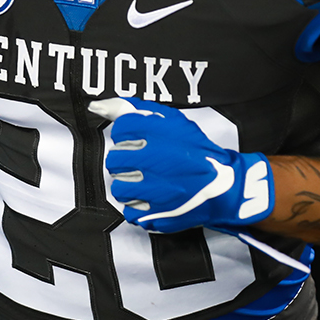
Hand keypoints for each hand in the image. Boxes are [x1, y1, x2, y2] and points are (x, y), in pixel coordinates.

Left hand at [90, 97, 271, 233]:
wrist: (222, 186)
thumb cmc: (195, 152)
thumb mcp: (171, 120)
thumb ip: (132, 109)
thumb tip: (97, 106)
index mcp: (160, 133)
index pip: (121, 129)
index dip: (130, 135)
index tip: (142, 141)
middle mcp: (156, 160)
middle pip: (114, 159)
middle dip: (126, 161)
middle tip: (145, 163)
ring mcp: (155, 190)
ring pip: (118, 187)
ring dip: (130, 184)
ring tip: (148, 181)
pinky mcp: (156, 214)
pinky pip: (128, 211)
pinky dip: (138, 206)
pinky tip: (152, 198)